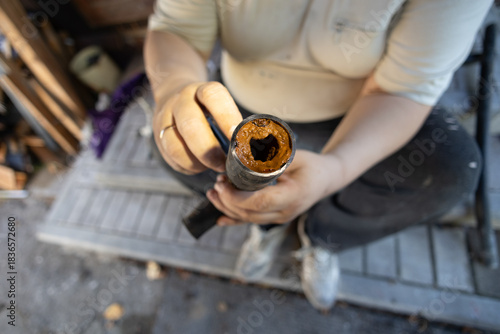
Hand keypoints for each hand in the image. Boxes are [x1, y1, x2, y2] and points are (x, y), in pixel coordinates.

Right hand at [153, 81, 242, 173]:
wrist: (173, 95)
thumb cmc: (207, 107)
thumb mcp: (220, 104)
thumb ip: (233, 123)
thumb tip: (250, 150)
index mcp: (201, 90)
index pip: (213, 96)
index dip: (226, 117)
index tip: (237, 137)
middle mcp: (181, 102)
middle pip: (190, 125)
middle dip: (208, 150)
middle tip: (223, 164)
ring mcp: (165, 119)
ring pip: (174, 146)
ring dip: (196, 162)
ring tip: (211, 166)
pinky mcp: (158, 137)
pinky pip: (170, 158)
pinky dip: (187, 166)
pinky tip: (199, 165)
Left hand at [206, 150, 341, 224]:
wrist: (326, 178)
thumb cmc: (311, 163)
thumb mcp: (294, 154)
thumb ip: (269, 151)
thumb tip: (238, 137)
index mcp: (293, 195)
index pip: (260, 202)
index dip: (237, 196)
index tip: (222, 183)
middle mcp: (287, 211)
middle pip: (250, 214)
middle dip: (227, 201)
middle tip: (216, 184)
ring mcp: (281, 217)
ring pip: (248, 219)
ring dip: (227, 208)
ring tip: (213, 193)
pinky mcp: (275, 218)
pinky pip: (251, 221)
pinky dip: (234, 219)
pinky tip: (220, 217)